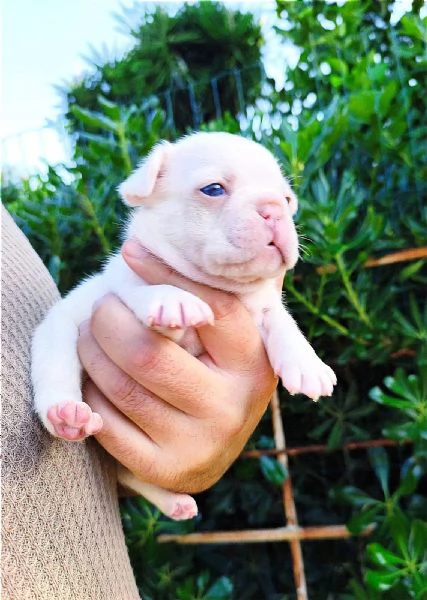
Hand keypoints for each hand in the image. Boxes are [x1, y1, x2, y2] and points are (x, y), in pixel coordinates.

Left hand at [77, 240, 276, 493]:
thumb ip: (215, 294)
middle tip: (99, 305)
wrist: (209, 444)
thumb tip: (186, 235)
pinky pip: (106, 422)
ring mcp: (199, 445)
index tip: (127, 252)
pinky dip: (91, 392)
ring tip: (89, 332)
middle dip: (109, 319)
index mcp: (255, 363)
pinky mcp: (164, 471)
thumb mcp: (226, 337)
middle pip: (148, 351)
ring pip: (120, 386)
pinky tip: (95, 376)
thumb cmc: (212, 369)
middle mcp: (232, 408)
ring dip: (91, 351)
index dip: (162, 275)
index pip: (208, 307)